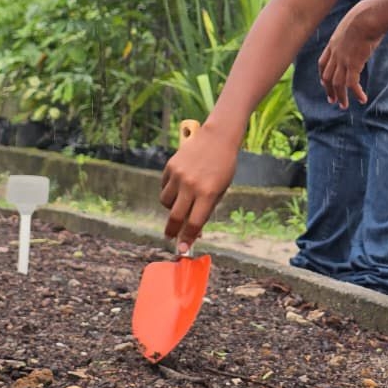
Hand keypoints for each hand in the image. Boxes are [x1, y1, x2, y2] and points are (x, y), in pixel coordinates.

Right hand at [159, 124, 238, 250]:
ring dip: (171, 208)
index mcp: (208, 193)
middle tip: (170, 237)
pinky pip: (164, 187)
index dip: (187, 238)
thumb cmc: (223, 166)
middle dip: (172, 231)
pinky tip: (179, 186)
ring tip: (181, 203)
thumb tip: (194, 230)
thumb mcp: (221, 189)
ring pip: (166, 202)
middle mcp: (191, 185)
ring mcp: (178, 176)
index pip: (194, 222)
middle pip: (176, 216)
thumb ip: (207, 209)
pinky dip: (169, 191)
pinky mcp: (170, 167)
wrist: (217, 138)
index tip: (182, 249)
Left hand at [318, 0, 383, 108]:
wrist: (369, 16)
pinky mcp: (354, 64)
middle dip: (329, 90)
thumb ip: (354, 30)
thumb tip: (364, 28)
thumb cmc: (367, 15)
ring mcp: (343, 59)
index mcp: (333, 43)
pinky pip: (352, 84)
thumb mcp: (355, 22)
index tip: (324, 83)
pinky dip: (356, 93)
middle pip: (326, 76)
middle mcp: (335, 53)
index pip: (322, 63)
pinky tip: (362, 99)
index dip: (323, 75)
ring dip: (341, 96)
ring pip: (337, 84)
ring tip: (344, 106)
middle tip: (332, 100)